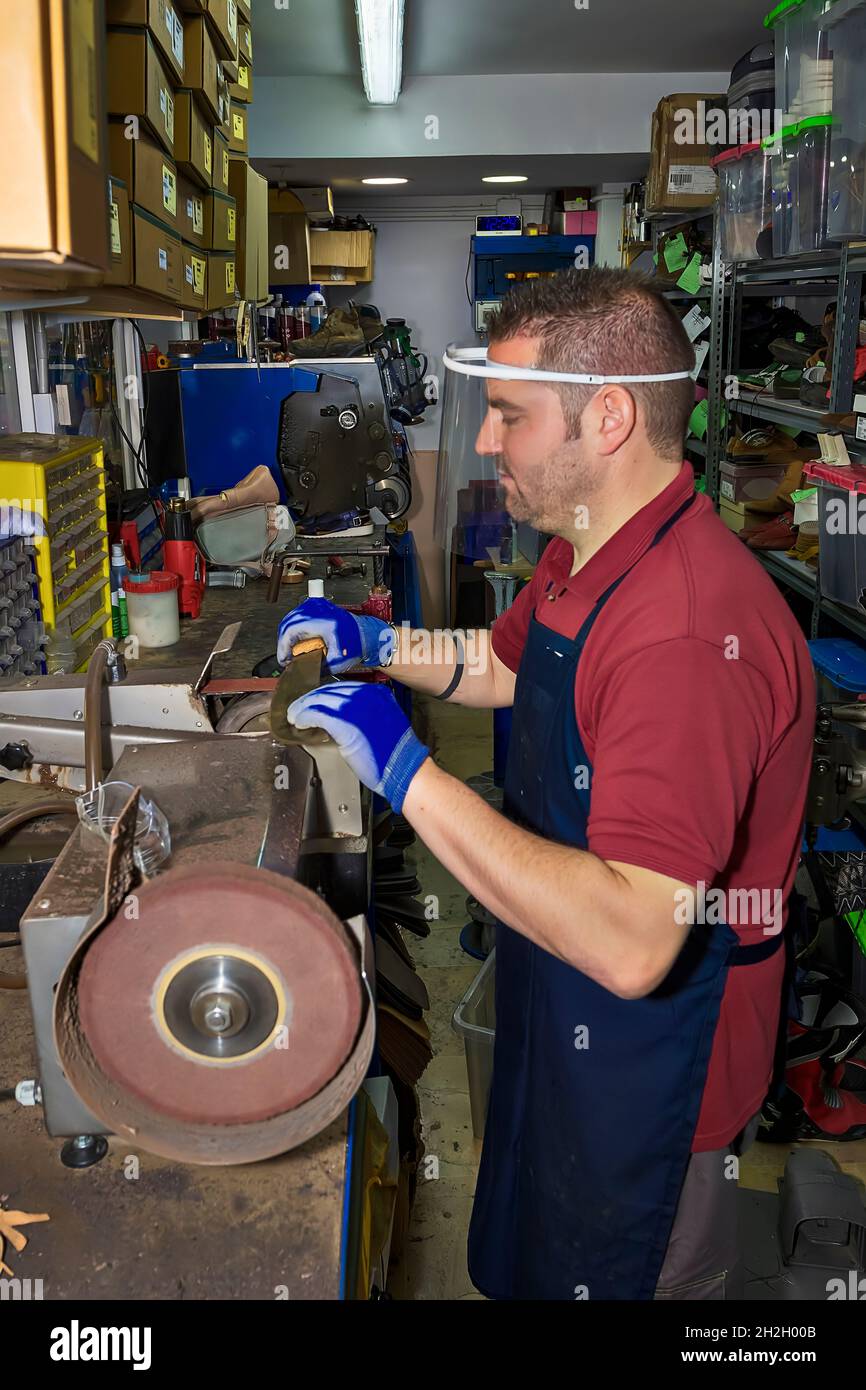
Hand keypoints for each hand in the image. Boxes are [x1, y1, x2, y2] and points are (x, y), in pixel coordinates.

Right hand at [277, 598, 394, 673]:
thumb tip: (300, 671)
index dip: (283, 647)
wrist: (367, 633)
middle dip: (284, 642)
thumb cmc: (356, 644)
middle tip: (286, 658)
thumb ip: (317, 667)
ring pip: (291, 619)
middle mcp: (316, 609)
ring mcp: (316, 605)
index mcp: (320, 620)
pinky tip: (297, 641)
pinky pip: (298, 616)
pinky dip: (294, 629)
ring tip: (291, 651)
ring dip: (288, 636)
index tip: (284, 659)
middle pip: (287, 624)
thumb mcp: (336, 661)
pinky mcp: (317, 606)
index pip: (290, 631)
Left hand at [287, 682, 428, 811]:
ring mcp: (355, 706)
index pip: (341, 687)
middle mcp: (365, 694)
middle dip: (310, 699)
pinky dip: (305, 717)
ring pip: (319, 700)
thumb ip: (363, 713)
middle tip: (298, 708)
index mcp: (376, 693)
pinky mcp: (344, 722)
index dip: (323, 695)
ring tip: (295, 716)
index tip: (313, 701)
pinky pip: (316, 713)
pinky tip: (300, 722)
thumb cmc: (394, 754)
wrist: (404, 769)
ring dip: (303, 708)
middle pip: (328, 690)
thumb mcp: (382, 721)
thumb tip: (339, 716)